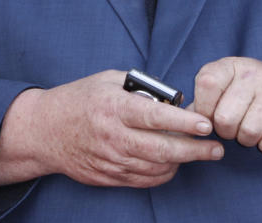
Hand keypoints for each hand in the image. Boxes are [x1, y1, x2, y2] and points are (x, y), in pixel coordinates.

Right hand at [0, 70, 223, 188]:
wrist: (44, 130)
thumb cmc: (79, 99)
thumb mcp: (107, 80)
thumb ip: (138, 87)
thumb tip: (170, 97)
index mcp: (113, 107)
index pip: (155, 117)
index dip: (184, 123)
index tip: (206, 124)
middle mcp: (113, 136)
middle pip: (162, 149)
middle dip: (195, 151)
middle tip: (216, 148)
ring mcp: (110, 160)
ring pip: (156, 168)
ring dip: (182, 163)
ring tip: (199, 154)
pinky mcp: (107, 177)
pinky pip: (143, 180)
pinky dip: (163, 174)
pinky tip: (173, 164)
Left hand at [190, 57, 261, 154]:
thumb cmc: (252, 92)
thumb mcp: (226, 86)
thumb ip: (203, 102)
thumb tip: (184, 122)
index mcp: (229, 65)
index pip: (206, 84)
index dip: (204, 109)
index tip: (210, 117)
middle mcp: (252, 72)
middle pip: (225, 118)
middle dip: (226, 132)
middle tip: (235, 126)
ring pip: (248, 133)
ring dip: (247, 140)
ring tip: (252, 128)